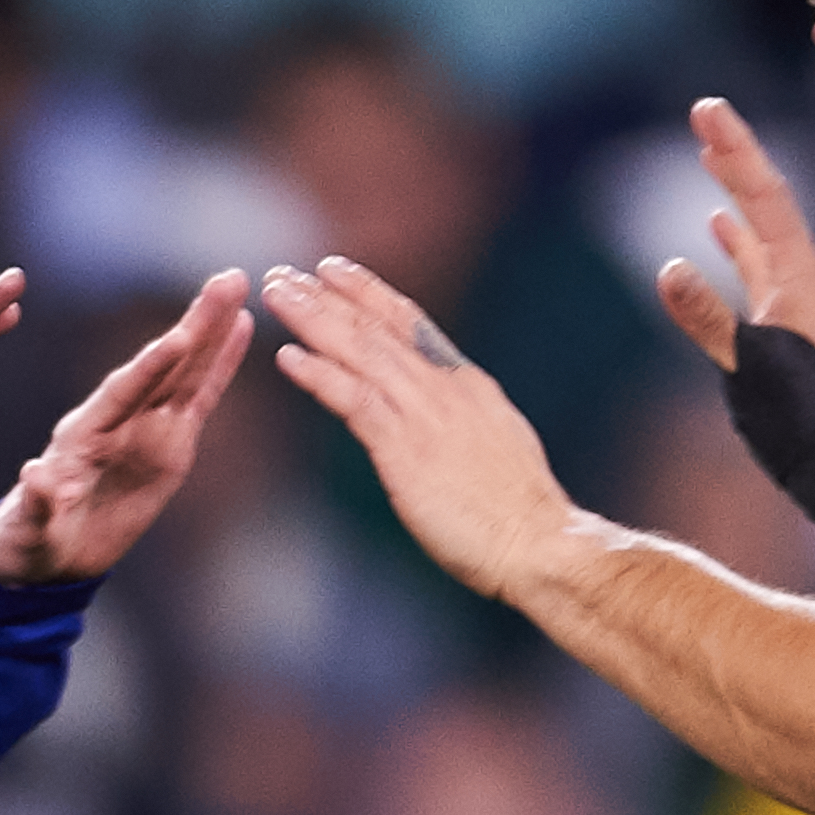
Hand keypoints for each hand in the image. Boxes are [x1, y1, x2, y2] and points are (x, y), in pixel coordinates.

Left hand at [0, 272, 252, 584]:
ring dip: (212, 329)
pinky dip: (221, 365)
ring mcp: (146, 428)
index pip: (121, 395)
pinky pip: (201, 399)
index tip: (178, 340)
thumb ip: (35, 505)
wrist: (49, 552)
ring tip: (238, 284)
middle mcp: (118, 420)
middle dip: (195, 325)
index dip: (149, 369)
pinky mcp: (170, 443)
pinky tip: (240, 327)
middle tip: (228, 280)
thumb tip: (35, 476)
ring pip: (186, 371)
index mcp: (83, 435)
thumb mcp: (29, 528)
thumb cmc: (30, 538)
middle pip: (162, 368)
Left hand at [258, 257, 575, 600]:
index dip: (368, 293)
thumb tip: (445, 416)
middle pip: (377, 327)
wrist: (540, 544)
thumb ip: (464, 420)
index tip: (333, 270)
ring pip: (361, 351)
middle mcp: (445, 388)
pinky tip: (287, 357)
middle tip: (282, 273)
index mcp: (466, 384)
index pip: (411, 324)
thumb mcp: (495, 445)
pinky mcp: (407, 450)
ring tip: (275, 293)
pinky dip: (320, 375)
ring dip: (313, 319)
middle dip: (327, 297)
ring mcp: (426, 415)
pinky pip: (355, 400)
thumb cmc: (519, 512)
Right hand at [653, 99, 814, 369]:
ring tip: (710, 154)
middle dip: (735, 155)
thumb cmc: (796, 416)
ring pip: (762, 226)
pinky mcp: (785, 317)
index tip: (707, 110)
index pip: (764, 196)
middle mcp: (801, 275)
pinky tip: (716, 226)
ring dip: (735, 189)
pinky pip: (757, 261)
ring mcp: (794, 295)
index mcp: (798, 275)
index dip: (735, 150)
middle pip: (766, 199)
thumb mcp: (747, 366)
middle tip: (704, 112)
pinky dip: (736, 237)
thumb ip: (709, 318)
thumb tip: (668, 269)